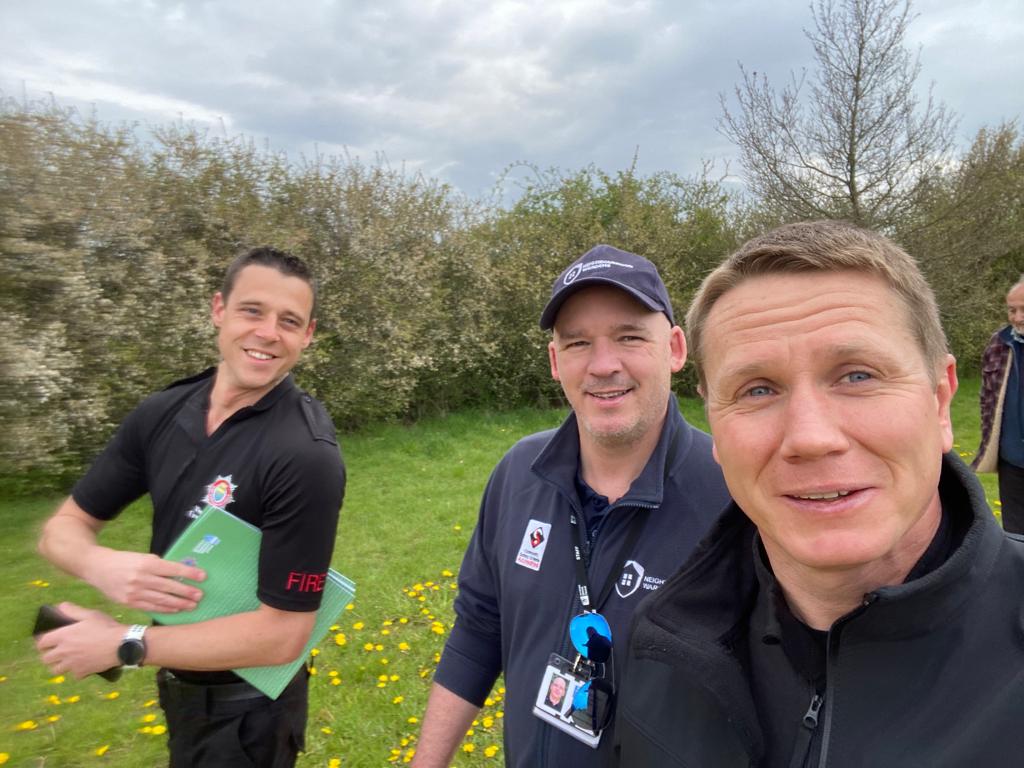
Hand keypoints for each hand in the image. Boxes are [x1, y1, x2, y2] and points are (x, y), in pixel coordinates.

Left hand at [34, 603, 123, 678]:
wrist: (121, 645)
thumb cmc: (106, 627)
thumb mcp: (90, 614)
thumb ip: (73, 610)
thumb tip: (60, 606)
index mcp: (63, 636)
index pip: (42, 643)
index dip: (42, 642)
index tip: (46, 642)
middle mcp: (63, 651)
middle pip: (45, 659)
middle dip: (48, 655)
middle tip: (55, 652)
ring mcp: (71, 664)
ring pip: (55, 670)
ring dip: (59, 665)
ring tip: (65, 661)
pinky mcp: (81, 672)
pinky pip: (73, 675)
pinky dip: (76, 672)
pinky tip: (83, 666)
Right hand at [87, 548, 205, 612]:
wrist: (97, 568)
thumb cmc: (125, 560)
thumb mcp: (143, 557)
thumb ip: (159, 565)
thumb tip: (180, 573)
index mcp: (147, 563)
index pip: (173, 569)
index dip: (189, 573)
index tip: (203, 576)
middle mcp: (141, 578)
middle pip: (169, 587)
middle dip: (187, 592)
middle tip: (201, 595)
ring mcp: (134, 592)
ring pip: (161, 600)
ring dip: (179, 603)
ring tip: (192, 605)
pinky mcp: (129, 602)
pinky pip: (151, 607)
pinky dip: (165, 609)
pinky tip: (176, 609)